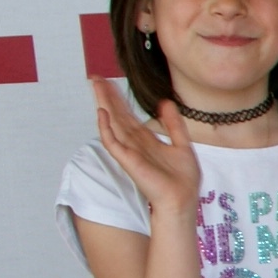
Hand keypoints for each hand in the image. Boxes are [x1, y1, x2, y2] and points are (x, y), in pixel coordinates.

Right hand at [90, 79, 201, 218]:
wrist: (183, 200)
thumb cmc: (183, 180)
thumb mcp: (182, 145)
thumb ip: (174, 125)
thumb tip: (166, 102)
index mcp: (146, 140)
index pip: (128, 115)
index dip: (118, 98)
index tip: (108, 82)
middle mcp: (135, 144)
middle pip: (117, 115)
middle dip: (107, 96)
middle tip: (94, 77)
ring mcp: (129, 151)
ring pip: (112, 123)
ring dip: (104, 104)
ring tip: (96, 85)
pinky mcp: (128, 161)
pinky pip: (112, 142)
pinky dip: (106, 128)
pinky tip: (102, 112)